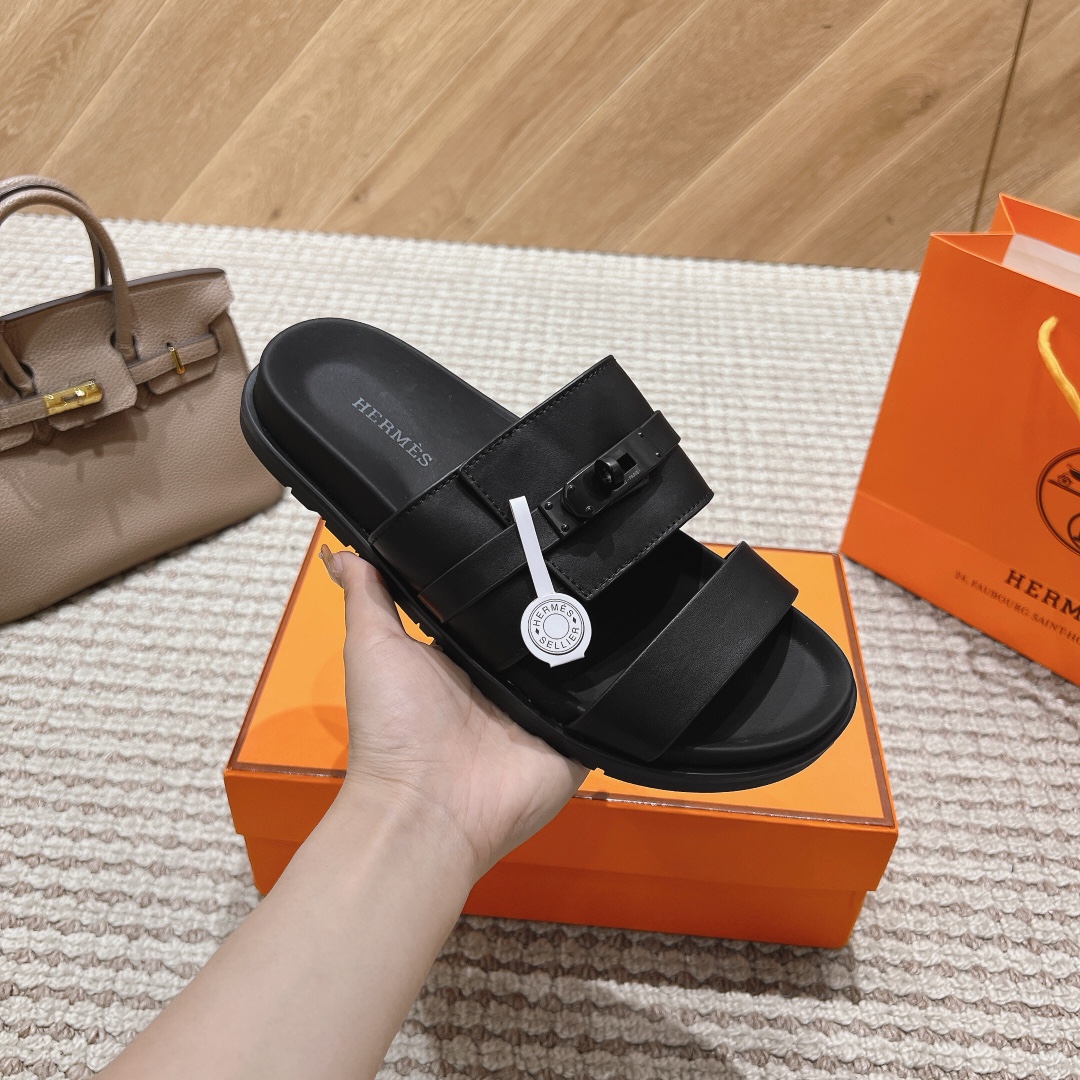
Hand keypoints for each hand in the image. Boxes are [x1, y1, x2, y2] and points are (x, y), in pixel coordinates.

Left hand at [320, 547, 586, 879]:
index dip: (509, 575)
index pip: (494, 607)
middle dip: (559, 601)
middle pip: (542, 630)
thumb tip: (344, 553)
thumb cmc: (391, 734)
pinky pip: (606, 707)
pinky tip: (632, 649)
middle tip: (578, 557)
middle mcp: (502, 683)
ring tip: (616, 595)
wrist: (427, 807)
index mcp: (462, 659)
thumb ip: (368, 596)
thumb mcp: (373, 648)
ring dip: (589, 638)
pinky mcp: (572, 740)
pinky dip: (617, 686)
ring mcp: (540, 712)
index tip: (532, 533)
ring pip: (578, 661)